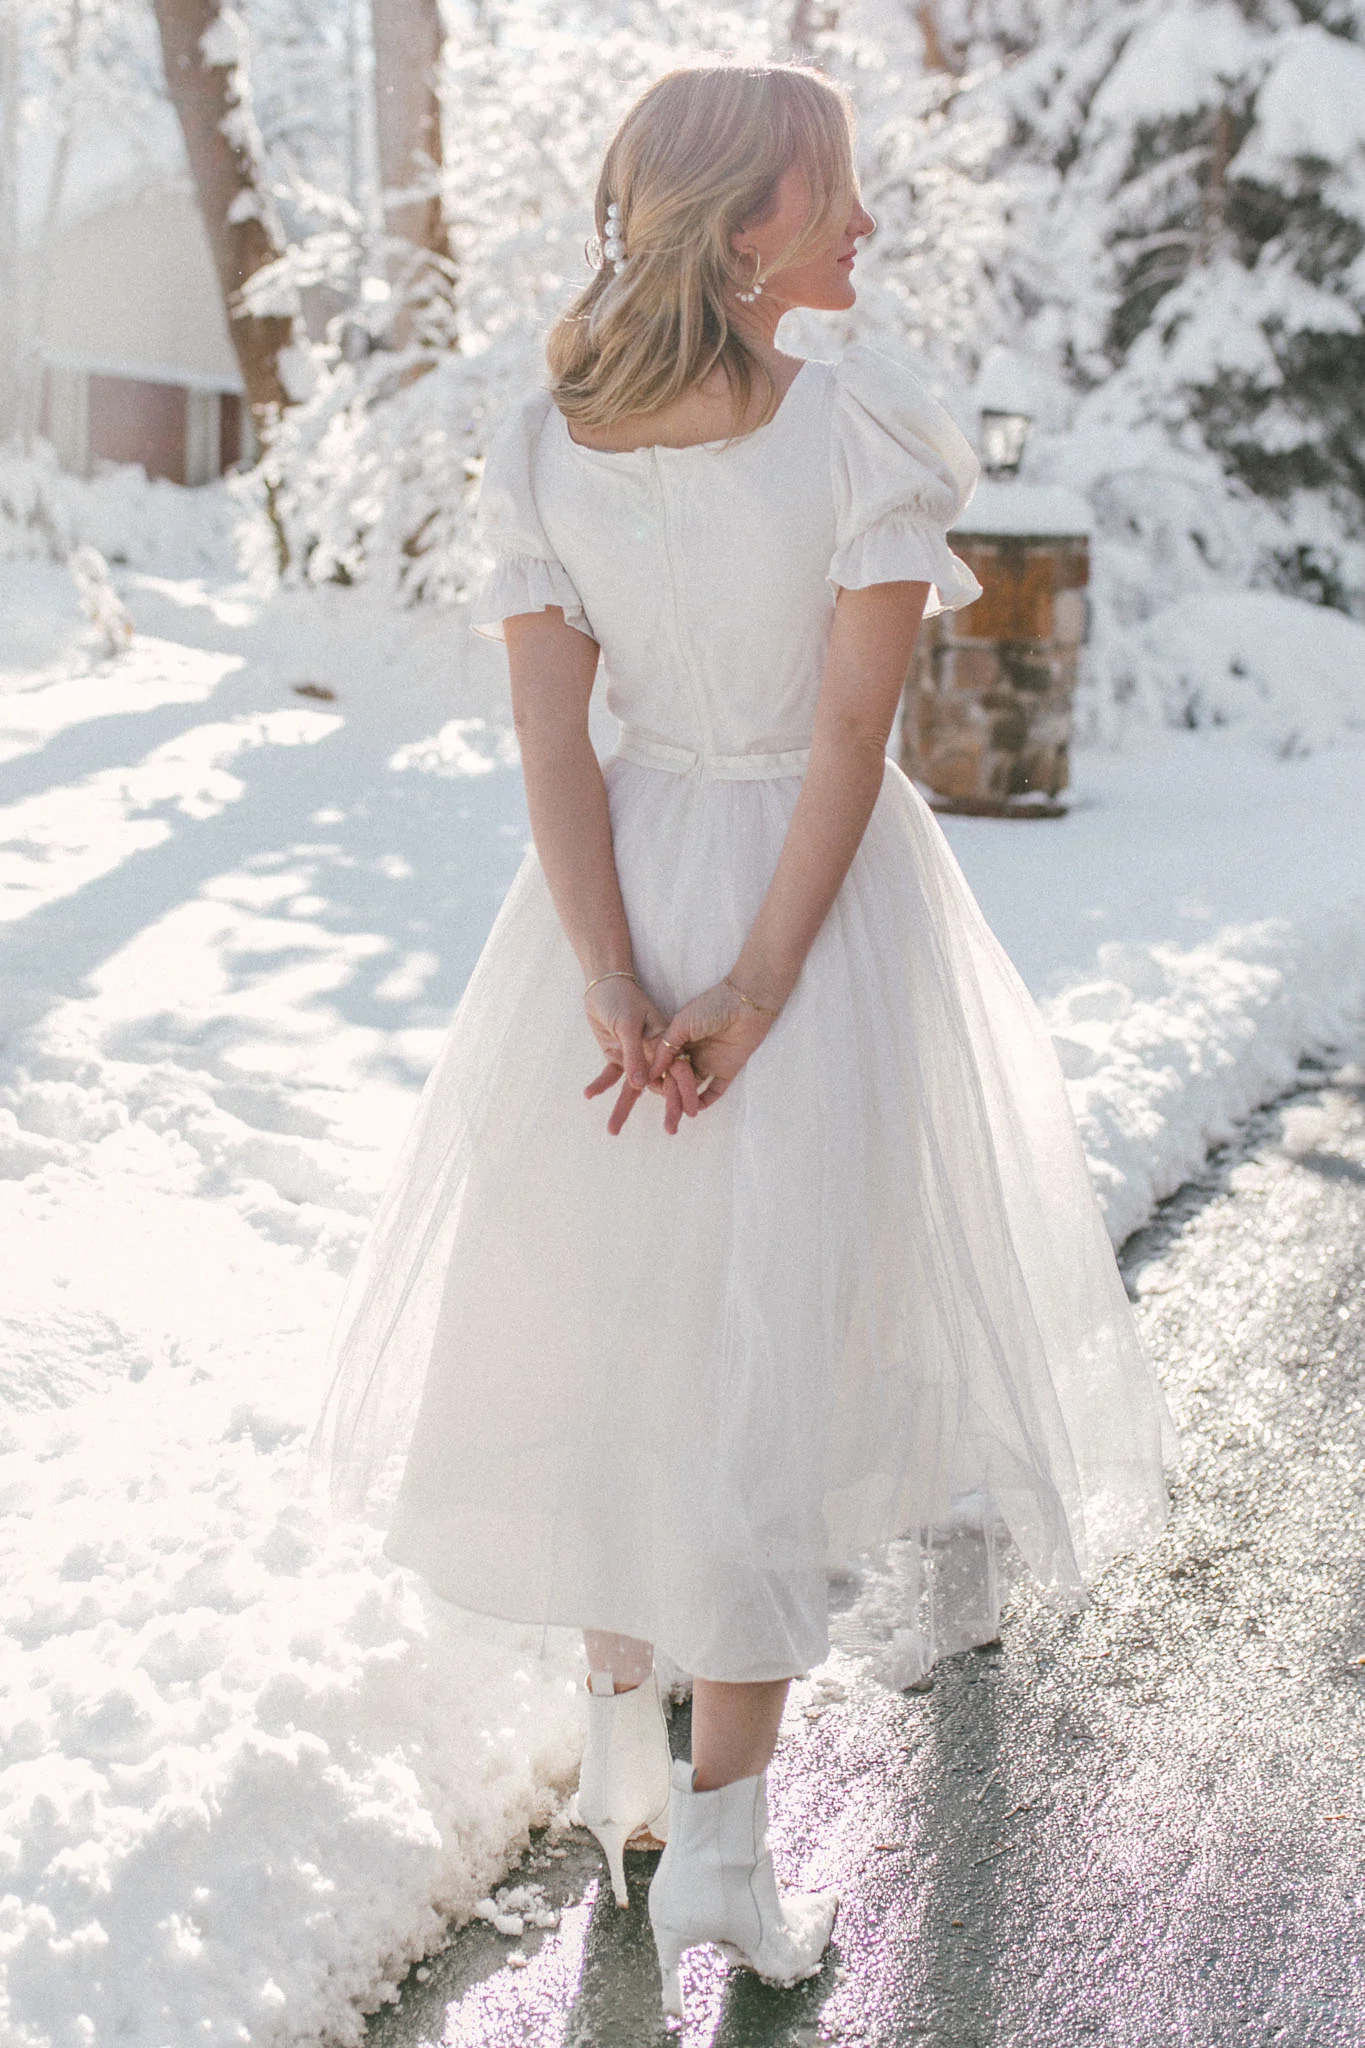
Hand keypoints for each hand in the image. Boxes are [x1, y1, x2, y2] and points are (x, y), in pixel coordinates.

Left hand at [582, 974, 700, 1134]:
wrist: (602, 984)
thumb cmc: (622, 998)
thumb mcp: (628, 1025)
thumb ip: (634, 1055)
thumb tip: (641, 1086)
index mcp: (664, 1042)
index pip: (678, 1071)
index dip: (684, 1092)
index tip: (689, 1113)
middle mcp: (653, 1053)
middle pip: (662, 1085)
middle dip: (668, 1108)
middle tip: (671, 1132)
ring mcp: (635, 1057)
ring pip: (633, 1088)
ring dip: (622, 1108)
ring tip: (612, 1131)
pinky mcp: (617, 1057)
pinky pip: (611, 1076)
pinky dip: (600, 1085)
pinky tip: (588, 1094)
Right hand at [646, 978, 776, 1111]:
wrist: (745, 1003)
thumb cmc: (711, 1007)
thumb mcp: (680, 1025)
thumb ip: (665, 1049)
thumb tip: (649, 1072)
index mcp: (678, 1042)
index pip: (663, 1067)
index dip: (656, 1079)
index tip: (649, 1090)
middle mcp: (691, 1054)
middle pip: (676, 1080)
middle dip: (670, 1098)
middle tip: (666, 1117)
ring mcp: (709, 1063)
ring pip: (692, 1088)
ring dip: (685, 1102)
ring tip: (678, 1118)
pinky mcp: (727, 1070)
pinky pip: (715, 1090)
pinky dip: (706, 1100)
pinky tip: (697, 1110)